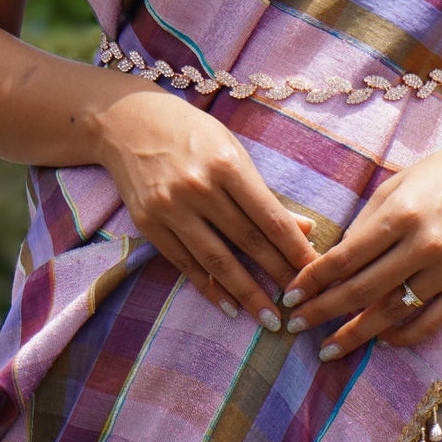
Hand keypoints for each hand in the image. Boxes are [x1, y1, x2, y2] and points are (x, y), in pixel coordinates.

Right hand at [91, 87, 317, 327]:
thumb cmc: (191, 134)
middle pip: (247, 242)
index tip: (315, 273)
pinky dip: (210, 289)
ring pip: (217, 261)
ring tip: (269, 319)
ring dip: (247, 293)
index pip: (270, 217)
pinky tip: (230, 308)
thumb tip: (305, 230)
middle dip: (277, 276)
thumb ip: (264, 194)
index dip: (295, 249)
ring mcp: (170, 207)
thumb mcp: (232, 152)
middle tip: (300, 304)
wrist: (126, 121)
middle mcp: (198, 187)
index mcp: (226, 165)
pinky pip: (185, 265)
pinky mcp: (148, 224)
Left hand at [279, 127, 441, 357]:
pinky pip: (430, 322)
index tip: (291, 296)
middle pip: (363, 290)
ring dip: (357, 334)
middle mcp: (425, 244)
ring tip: (330, 348)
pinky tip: (381, 340)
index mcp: (402, 214)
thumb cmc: (441, 175)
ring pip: (393, 312)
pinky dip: (403, 337)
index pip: (345, 257)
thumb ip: (365, 226)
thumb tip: (332, 265)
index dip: (314, 280)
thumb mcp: (396, 187)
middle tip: (297, 326)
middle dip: (324, 312)